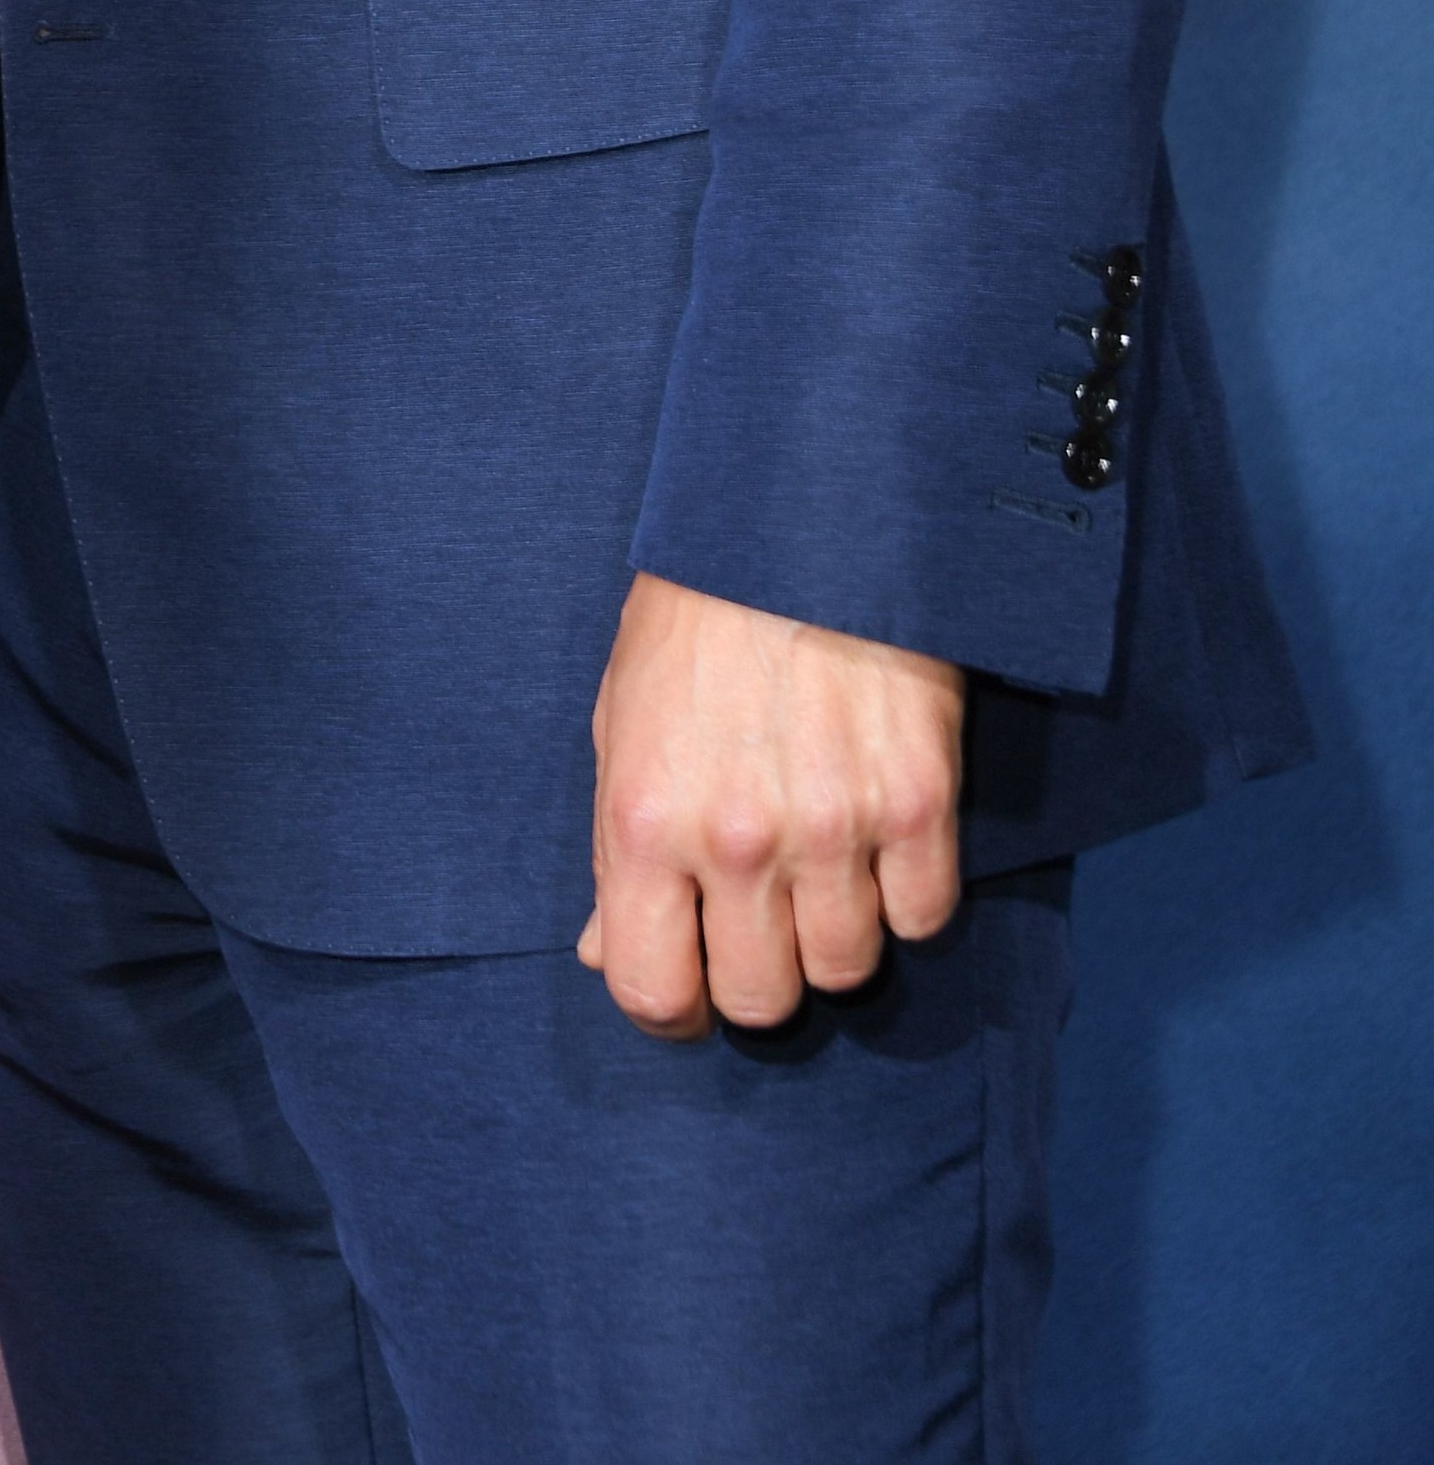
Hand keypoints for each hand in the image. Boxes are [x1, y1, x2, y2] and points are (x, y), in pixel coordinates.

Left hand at [579, 570, 964, 1035]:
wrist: (798, 521)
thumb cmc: (694, 619)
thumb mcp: (620, 723)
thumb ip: (616, 850)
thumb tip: (606, 953)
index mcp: (646, 821)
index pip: (652, 991)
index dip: (672, 1006)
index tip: (690, 984)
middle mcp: (737, 840)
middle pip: (760, 999)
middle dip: (756, 973)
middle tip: (761, 919)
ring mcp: (833, 827)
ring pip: (844, 969)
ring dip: (832, 934)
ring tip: (820, 866)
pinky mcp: (918, 803)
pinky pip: (921, 917)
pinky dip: (904, 895)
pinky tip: (878, 839)